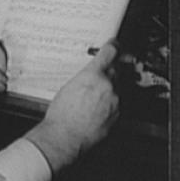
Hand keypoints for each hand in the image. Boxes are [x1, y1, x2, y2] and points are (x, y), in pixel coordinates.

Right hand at [24, 40, 119, 173]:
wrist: (66, 136)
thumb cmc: (61, 115)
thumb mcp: (67, 88)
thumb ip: (83, 78)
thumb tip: (89, 76)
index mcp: (92, 75)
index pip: (109, 53)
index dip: (113, 46)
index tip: (114, 44)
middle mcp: (107, 85)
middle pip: (116, 70)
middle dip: (109, 70)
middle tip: (100, 74)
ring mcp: (115, 100)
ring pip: (117, 87)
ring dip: (109, 88)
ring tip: (93, 98)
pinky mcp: (118, 113)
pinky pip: (117, 102)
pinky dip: (110, 103)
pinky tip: (96, 109)